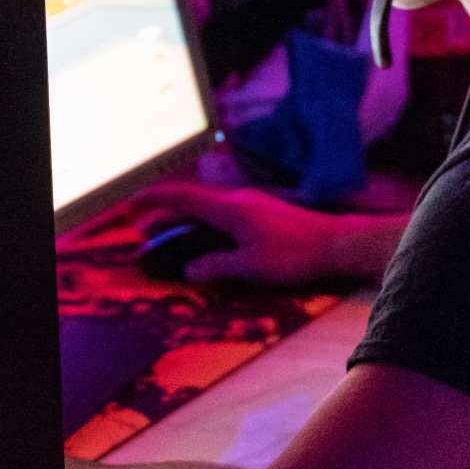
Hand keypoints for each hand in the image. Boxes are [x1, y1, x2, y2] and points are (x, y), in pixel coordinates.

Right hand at [126, 182, 397, 286]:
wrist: (334, 243)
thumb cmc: (294, 254)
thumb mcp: (251, 266)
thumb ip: (216, 266)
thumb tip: (189, 269)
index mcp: (229, 208)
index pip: (184, 199)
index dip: (156, 201)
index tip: (134, 204)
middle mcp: (236, 201)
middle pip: (192, 205)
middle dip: (165, 217)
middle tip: (144, 232)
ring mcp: (249, 205)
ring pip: (207, 210)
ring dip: (185, 222)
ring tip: (168, 238)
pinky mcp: (260, 214)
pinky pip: (222, 216)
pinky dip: (204, 226)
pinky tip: (203, 239)